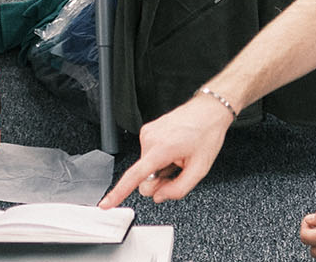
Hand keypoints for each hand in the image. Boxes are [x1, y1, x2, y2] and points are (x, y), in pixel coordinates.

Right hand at [97, 93, 235, 207]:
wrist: (209, 111)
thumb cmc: (206, 134)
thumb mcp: (200, 169)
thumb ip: (178, 189)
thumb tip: (159, 197)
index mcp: (161, 149)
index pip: (134, 176)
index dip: (119, 192)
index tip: (106, 204)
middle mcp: (149, 139)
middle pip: (144, 177)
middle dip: (158, 181)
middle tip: (177, 170)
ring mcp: (147, 133)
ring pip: (146, 167)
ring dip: (161, 168)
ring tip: (178, 156)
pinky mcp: (147, 131)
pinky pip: (148, 156)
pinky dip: (160, 158)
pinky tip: (174, 150)